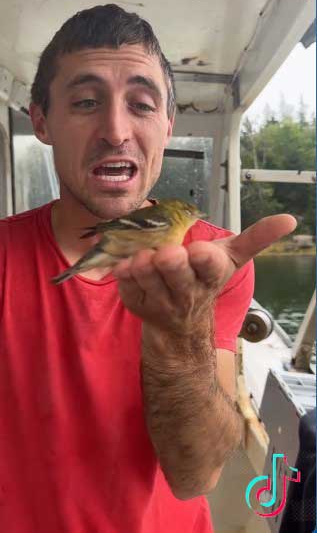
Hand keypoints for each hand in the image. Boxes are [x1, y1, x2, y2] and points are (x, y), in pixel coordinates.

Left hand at [112, 214, 295, 334]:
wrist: (180, 324)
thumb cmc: (203, 280)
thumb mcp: (231, 259)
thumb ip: (256, 238)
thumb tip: (290, 219)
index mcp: (210, 275)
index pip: (210, 267)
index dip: (203, 258)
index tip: (198, 250)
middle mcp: (186, 292)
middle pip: (176, 274)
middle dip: (170, 262)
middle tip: (166, 254)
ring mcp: (159, 300)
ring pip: (146, 277)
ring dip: (142, 262)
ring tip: (143, 255)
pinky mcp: (136, 303)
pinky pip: (125, 284)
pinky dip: (122, 271)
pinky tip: (125, 263)